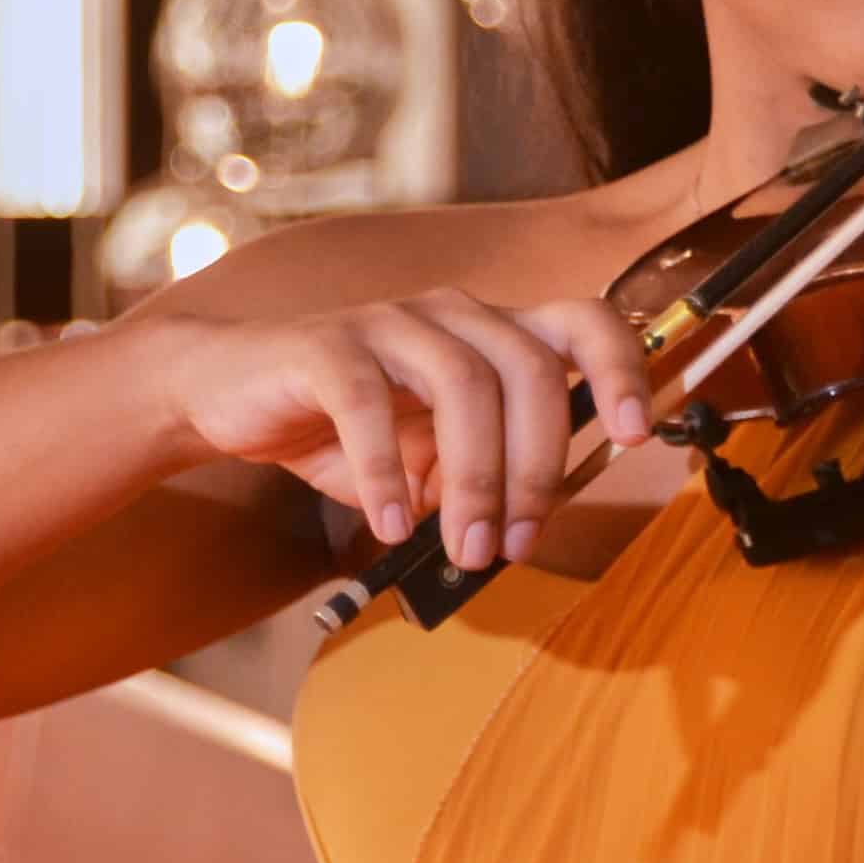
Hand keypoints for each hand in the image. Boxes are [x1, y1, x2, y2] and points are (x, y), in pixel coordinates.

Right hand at [153, 291, 660, 570]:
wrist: (226, 396)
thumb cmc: (340, 428)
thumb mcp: (425, 462)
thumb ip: (477, 482)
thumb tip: (519, 535)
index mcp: (490, 336)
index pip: (582, 325)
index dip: (621, 370)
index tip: (637, 433)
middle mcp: (451, 316)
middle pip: (530, 371)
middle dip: (535, 469)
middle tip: (515, 543)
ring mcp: (389, 323)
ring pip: (463, 385)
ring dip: (473, 479)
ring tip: (461, 546)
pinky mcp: (326, 345)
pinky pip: (369, 404)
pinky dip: (388, 471)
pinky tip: (390, 524)